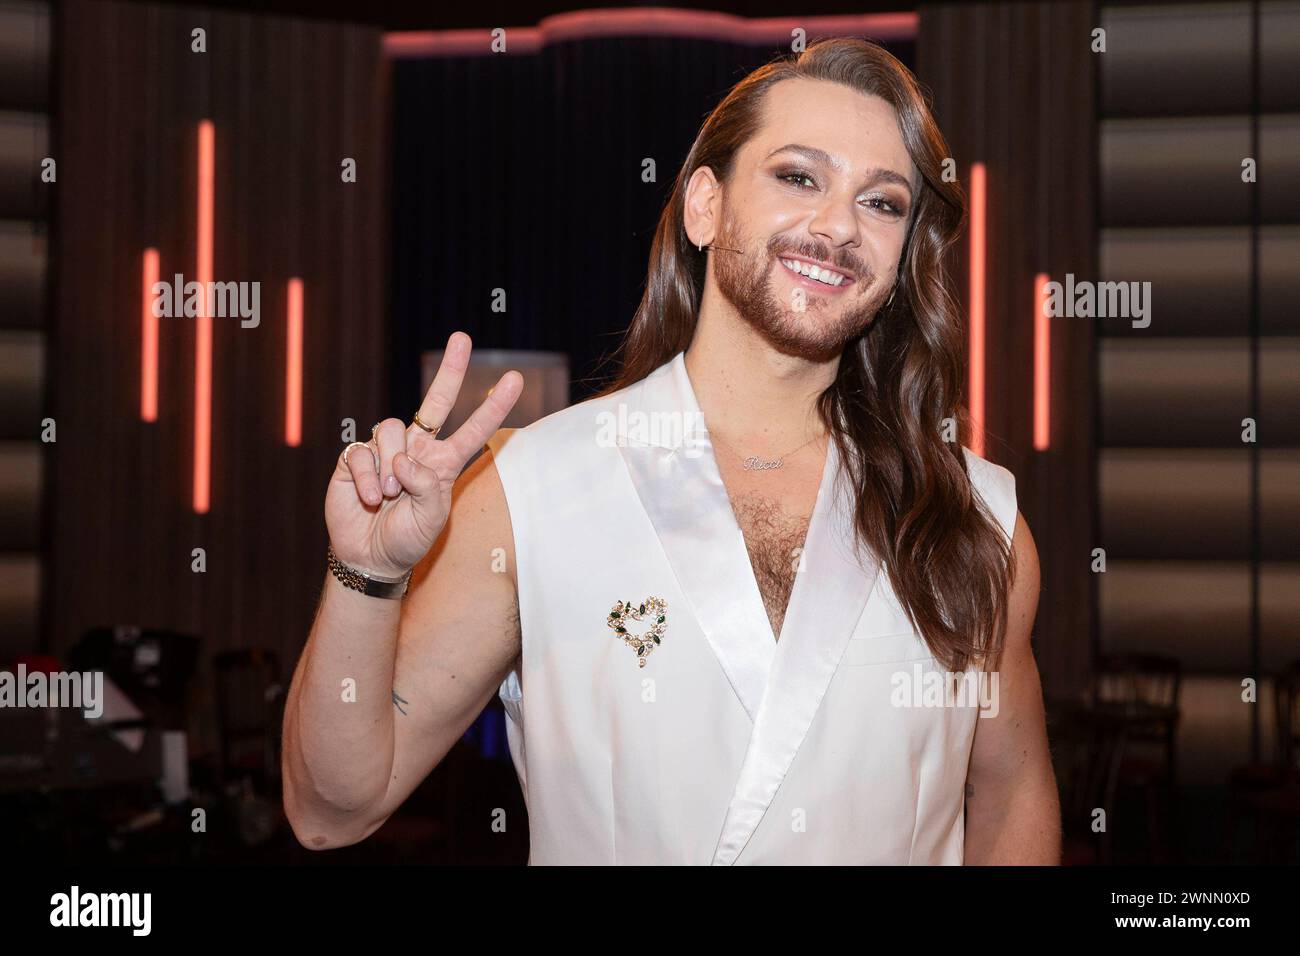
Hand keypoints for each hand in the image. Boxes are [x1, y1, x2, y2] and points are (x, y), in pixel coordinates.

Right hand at [325, 332, 522, 578]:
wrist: (370, 556)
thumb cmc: (407, 538)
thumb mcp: (432, 520)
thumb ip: (429, 487)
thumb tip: (406, 457)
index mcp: (443, 463)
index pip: (472, 430)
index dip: (493, 407)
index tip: (515, 379)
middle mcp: (417, 449)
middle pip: (436, 401)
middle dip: (451, 370)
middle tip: (463, 337)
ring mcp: (385, 450)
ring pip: (391, 429)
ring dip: (391, 466)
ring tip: (389, 495)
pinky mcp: (355, 457)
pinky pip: (363, 452)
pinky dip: (368, 478)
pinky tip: (370, 498)